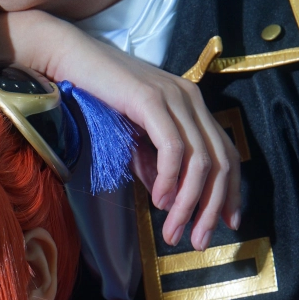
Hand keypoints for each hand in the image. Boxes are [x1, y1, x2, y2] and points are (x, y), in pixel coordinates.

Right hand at [0, 9, 240, 249]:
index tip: (227, 225)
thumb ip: (152, 163)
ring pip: (200, 161)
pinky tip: (157, 200)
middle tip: (198, 241)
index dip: (231, 193)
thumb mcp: (132, 137)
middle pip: (220, 162)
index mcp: (192, 106)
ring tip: (173, 231)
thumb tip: (167, 197)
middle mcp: (191, 99)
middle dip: (211, 208)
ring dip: (188, 204)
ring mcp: (174, 98)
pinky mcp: (152, 100)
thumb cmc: (96, 94)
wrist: (68, 58)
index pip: (226, 154)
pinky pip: (173, 148)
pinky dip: (170, 179)